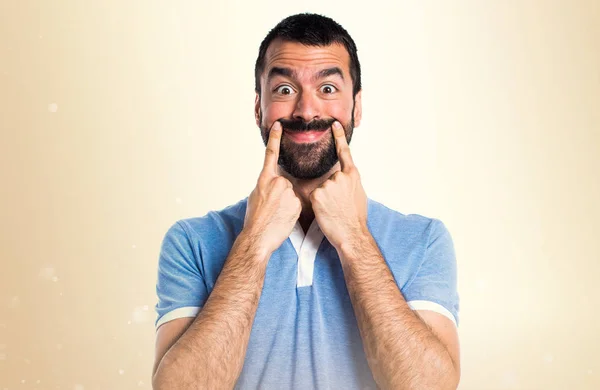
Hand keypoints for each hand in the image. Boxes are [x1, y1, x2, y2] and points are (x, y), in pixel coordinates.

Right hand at [243, 121, 301, 256]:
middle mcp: (278, 182)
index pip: (271, 155)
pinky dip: (292, 211)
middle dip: (281, 194)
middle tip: (273, 208)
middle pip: (285, 183)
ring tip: (277, 215)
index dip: (275, 139)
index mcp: (264, 179)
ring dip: (287, 204)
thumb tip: (271, 183)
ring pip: (292, 195)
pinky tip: (283, 219)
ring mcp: (288, 192)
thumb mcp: (255, 196)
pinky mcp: (297, 203)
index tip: (279, 125)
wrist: (258, 237)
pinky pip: (298, 204)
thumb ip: (265, 185)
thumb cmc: (254, 219)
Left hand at [309, 121, 367, 252]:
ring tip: (333, 211)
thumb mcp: (358, 195)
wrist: (351, 234)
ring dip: (323, 199)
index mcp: (353, 176)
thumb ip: (349, 183)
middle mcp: (341, 177)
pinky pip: (313, 197)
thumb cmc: (356, 219)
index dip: (339, 137)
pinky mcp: (317, 194)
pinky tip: (326, 212)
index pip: (344, 153)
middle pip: (329, 178)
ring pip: (320, 188)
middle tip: (339, 206)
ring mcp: (329, 184)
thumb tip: (343, 179)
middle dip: (330, 191)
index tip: (334, 124)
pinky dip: (317, 205)